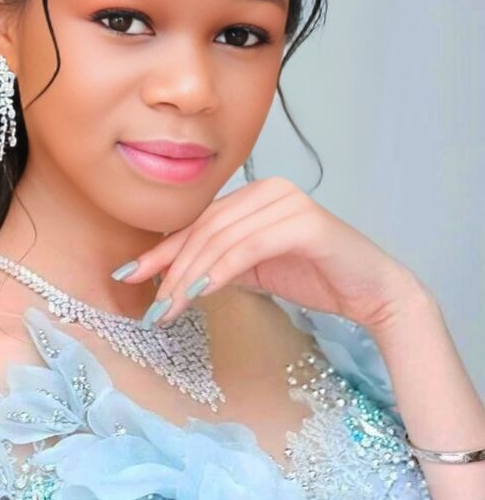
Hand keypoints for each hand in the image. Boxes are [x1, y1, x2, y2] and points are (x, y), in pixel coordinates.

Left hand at [118, 176, 431, 333]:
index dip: (161, 251)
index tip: (128, 276)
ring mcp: (288, 202)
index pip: (198, 223)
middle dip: (170, 270)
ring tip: (168, 310)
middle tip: (151, 307)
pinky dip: (218, 272)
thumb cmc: (317, 278)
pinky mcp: (304, 223)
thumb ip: (218, 264)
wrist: (372, 292)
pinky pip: (247, 248)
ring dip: (188, 277)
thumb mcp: (254, 271)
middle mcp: (269, 190)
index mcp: (255, 195)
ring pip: (220, 239)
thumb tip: (172, 277)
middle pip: (204, 230)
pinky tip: (198, 295)